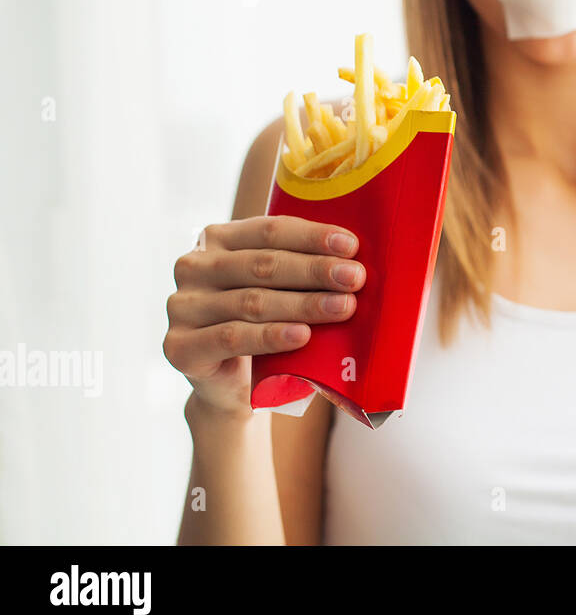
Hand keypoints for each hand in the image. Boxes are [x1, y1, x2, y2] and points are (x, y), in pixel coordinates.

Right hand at [164, 216, 365, 418]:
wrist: (232, 384)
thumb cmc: (265, 323)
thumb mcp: (280, 288)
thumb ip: (301, 267)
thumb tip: (355, 257)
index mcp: (217, 238)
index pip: (269, 230)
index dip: (312, 237)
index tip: (351, 246)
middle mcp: (193, 266)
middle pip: (263, 264)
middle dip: (315, 271)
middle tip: (355, 278)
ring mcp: (181, 306)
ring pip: (252, 301)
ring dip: (303, 304)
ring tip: (343, 307)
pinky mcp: (179, 346)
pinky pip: (232, 337)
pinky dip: (271, 336)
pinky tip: (302, 335)